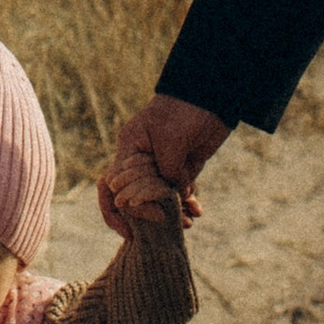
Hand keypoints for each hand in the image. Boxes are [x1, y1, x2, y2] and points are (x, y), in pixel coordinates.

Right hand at [98, 93, 228, 235]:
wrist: (211, 94)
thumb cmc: (185, 109)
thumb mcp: (172, 140)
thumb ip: (168, 170)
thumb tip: (173, 196)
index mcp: (130, 150)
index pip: (111, 186)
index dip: (119, 211)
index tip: (140, 225)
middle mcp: (142, 161)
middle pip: (132, 198)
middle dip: (145, 218)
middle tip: (164, 230)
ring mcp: (162, 165)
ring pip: (158, 199)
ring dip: (171, 214)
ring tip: (187, 223)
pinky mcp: (183, 167)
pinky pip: (179, 193)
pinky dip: (186, 204)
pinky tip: (197, 211)